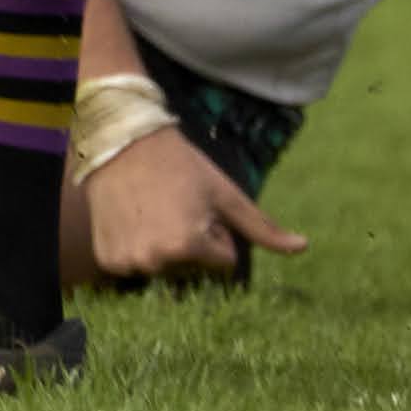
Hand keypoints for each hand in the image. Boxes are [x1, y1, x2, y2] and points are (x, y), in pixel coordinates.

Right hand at [84, 126, 304, 288]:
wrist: (121, 141)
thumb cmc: (180, 165)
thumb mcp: (225, 193)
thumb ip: (263, 228)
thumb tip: (303, 247)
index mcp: (189, 245)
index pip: (224, 262)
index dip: (216, 233)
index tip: (196, 206)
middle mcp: (156, 260)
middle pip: (193, 270)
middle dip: (190, 244)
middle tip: (172, 207)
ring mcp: (128, 261)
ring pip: (164, 269)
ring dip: (162, 248)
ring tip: (149, 210)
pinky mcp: (107, 260)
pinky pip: (134, 268)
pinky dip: (134, 249)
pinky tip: (130, 221)